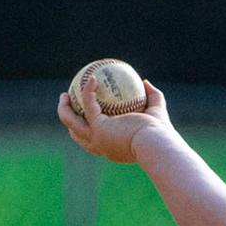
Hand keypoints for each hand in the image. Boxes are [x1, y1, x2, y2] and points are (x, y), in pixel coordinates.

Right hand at [57, 77, 171, 164]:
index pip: (95, 140)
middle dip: (69, 121)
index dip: (88, 127)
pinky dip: (87, 90)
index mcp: (113, 147)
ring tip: (64, 94)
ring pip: (72, 124)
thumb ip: (153, 97)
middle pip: (78, 136)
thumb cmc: (161, 133)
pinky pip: (89, 104)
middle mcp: (102, 147)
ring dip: (64, 109)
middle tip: (68, 104)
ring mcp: (98, 139)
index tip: (86, 113)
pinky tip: (91, 77)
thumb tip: (145, 82)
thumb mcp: (158, 112)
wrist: (158, 143)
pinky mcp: (98, 128)